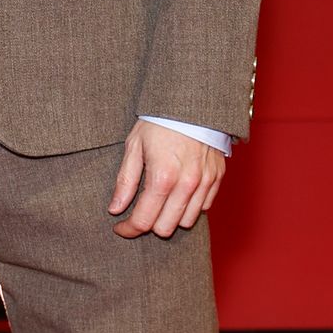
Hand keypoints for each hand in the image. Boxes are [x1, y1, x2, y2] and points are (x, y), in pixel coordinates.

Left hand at [109, 120, 224, 238]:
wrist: (192, 103)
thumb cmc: (159, 122)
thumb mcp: (134, 147)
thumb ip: (125, 182)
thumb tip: (115, 209)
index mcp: (162, 177)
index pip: (144, 220)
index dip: (128, 229)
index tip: (120, 226)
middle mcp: (186, 184)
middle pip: (166, 228)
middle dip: (149, 224)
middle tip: (139, 212)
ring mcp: (204, 182)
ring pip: (186, 221)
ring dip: (170, 217)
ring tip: (160, 202)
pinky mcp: (216, 178)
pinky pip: (204, 207)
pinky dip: (190, 206)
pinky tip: (178, 193)